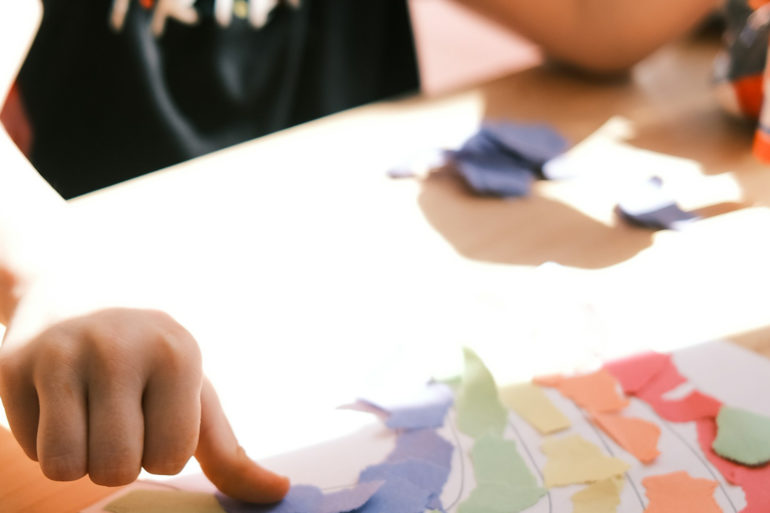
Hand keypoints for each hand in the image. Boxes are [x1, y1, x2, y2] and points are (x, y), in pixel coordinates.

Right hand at [0, 307, 288, 502]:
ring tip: (90, 415)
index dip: (161, 451)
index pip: (170, 457)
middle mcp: (120, 349)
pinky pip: (29, 447)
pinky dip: (45, 440)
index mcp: (177, 355)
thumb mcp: (194, 391)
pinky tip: (58, 401)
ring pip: (65, 465)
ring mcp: (63, 354)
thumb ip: (230, 451)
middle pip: (116, 468)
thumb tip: (278, 492)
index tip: (156, 415)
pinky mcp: (15, 363)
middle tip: (120, 418)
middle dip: (119, 460)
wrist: (78, 286)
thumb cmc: (151, 356)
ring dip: (79, 456)